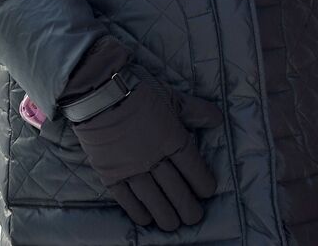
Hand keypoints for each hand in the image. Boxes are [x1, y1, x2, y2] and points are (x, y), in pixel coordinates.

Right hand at [68, 67, 220, 231]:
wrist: (99, 92)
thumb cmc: (140, 91)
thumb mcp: (173, 97)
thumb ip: (196, 111)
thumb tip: (218, 120)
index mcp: (172, 138)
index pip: (192, 166)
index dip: (201, 182)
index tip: (208, 192)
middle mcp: (153, 157)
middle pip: (174, 187)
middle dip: (186, 205)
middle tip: (194, 218)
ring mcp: (130, 167)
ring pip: (152, 197)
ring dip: (164, 213)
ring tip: (173, 226)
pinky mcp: (109, 172)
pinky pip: (125, 196)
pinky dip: (136, 210)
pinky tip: (145, 219)